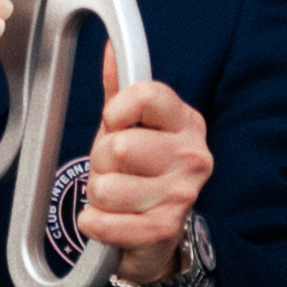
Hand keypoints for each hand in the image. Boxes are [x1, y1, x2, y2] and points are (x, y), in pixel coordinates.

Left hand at [81, 51, 212, 283]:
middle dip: (100, 163)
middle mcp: (192, 156)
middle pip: (117, 147)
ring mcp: (182, 195)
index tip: (116, 125)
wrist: (156, 237)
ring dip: (97, 196)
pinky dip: (94, 224)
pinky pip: (103, 222)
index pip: (147, 95)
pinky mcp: (163, 230)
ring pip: (105, 187)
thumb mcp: (131, 128)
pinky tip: (110, 221)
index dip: (117, 111)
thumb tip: (110, 49)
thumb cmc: (139, 174)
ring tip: (116, 199)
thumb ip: (119, 90)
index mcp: (185, 123)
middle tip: (115, 172)